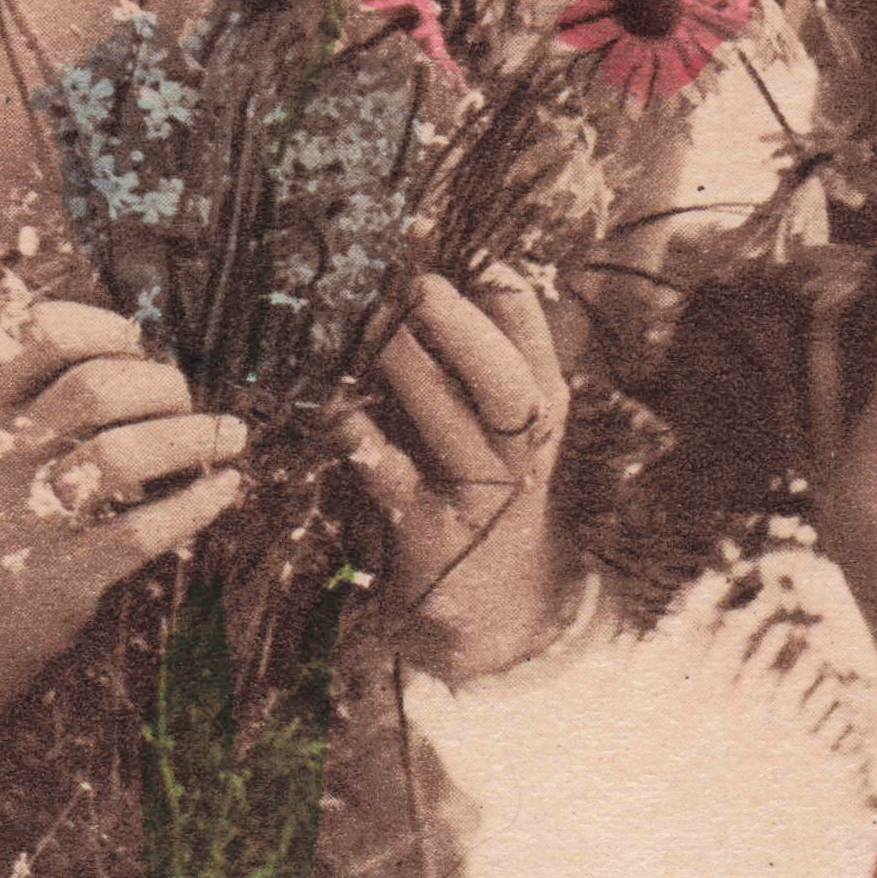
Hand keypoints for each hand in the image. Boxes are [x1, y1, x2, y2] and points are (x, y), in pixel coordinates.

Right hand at [0, 300, 247, 659]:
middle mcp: (5, 457)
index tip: (133, 342)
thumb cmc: (18, 502)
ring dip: (188, 438)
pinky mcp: (66, 574)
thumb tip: (150, 353)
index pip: (40, 335)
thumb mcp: (15, 436)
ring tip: (229, 435)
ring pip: (118, 458)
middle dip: (158, 384)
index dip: (100, 326)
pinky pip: (139, 534)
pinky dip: (194, 506)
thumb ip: (61, 388)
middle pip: (93, 390)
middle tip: (182, 399)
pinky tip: (227, 486)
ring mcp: (33, 518)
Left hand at [343, 268, 578, 680]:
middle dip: (464, 331)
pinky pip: (392, 477)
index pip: (538, 354)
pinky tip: (335, 407)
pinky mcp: (429, 536)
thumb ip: (487, 361)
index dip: (513, 305)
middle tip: (421, 286)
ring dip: (409, 369)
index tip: (485, 264)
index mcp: (541, 422)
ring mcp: (477, 500)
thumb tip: (471, 273)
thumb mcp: (501, 431)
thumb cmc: (483, 492)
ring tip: (371, 324)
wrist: (496, 613)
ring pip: (451, 423)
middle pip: (508, 387)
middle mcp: (520, 459)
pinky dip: (361, 437)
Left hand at [805, 280, 876, 745]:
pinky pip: (849, 461)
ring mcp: (852, 525)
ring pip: (823, 430)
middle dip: (825, 343)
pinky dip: (851, 421)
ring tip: (819, 316)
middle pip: (819, 403)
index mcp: (852, 499)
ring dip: (825, 377)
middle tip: (825, 278)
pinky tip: (862, 400)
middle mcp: (839, 506)